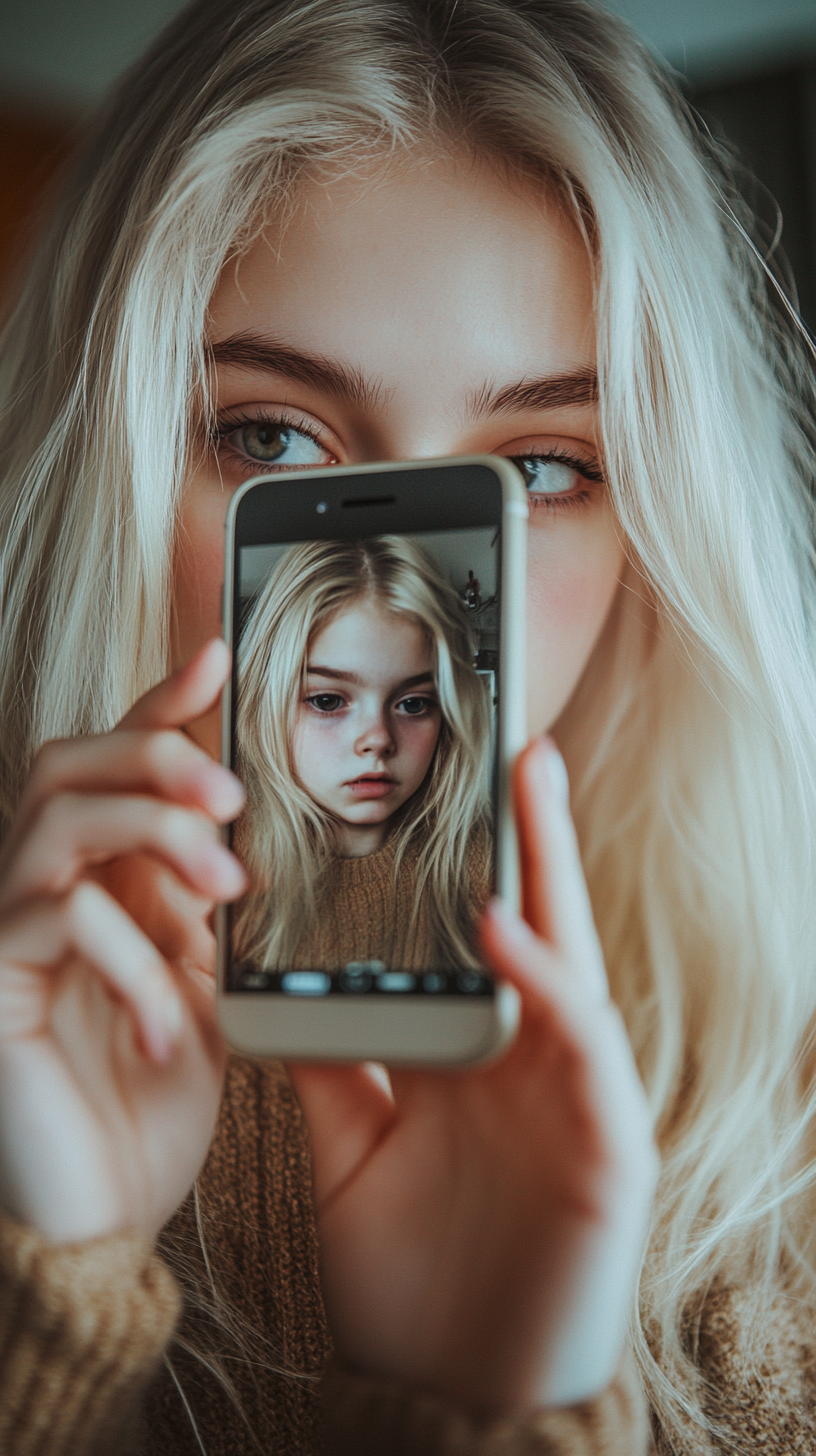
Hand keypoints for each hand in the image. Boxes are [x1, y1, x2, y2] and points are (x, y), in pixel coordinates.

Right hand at [0, 640, 245, 1244]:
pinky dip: (132, 966)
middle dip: (154, 756)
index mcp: (102, 881)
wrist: (106, 1215)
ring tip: (223, 889)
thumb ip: (208, 908)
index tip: (217, 656)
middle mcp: (43, 893)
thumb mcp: (207, 987)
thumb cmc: (157, 1101)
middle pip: (68, 764)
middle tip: (232, 798)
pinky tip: (175, 1032)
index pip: (115, 766)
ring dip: (150, 833)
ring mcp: (9, 936)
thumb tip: (246, 834)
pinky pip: (54, 924)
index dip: (157, 703)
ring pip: (54, 822)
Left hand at [290, 738, 657, 1415]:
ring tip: (525, 789)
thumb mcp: (350, 1151)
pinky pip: (580, 1044)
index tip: (448, 784)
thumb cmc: (411, 1276)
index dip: (471, 861)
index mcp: (475, 1056)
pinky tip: (504, 930)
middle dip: (533, 835)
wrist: (450, 1390)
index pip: (476, 938)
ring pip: (573, 962)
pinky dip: (546, 982)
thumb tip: (275, 986)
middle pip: (537, 925)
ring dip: (552, 877)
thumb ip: (327, 1066)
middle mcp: (531, 1059)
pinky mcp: (604, 1142)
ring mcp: (571, 1094)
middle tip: (519, 741)